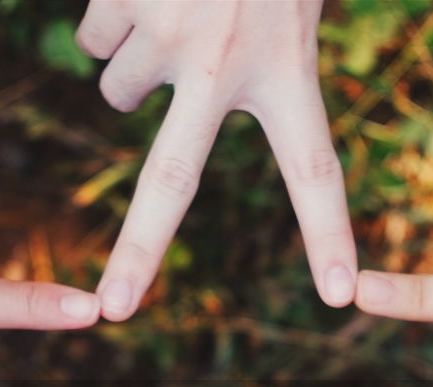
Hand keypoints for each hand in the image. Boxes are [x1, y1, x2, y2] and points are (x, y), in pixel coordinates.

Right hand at [76, 0, 356, 319]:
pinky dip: (106, 22)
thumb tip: (250, 76)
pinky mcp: (123, 1)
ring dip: (130, 67)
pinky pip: (91, 41)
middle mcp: (224, 62)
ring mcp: (167, 33)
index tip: (340, 294)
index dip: (326, 233)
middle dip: (138, 253)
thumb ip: (286, 44)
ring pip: (116, 93)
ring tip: (168, 15)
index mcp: (287, 63)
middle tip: (114, 309)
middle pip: (171, 182)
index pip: (314, 167)